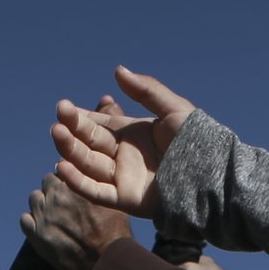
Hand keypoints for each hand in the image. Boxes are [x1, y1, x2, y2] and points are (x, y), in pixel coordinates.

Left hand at [20, 171, 133, 269]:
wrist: (106, 263)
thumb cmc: (114, 233)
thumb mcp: (111, 202)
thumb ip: (96, 186)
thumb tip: (86, 178)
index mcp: (74, 185)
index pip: (62, 169)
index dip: (67, 180)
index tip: (72, 189)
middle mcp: (57, 197)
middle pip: (47, 182)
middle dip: (54, 190)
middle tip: (64, 205)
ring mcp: (44, 216)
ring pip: (35, 199)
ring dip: (42, 205)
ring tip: (54, 218)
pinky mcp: (36, 235)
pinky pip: (24, 220)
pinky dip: (32, 222)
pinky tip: (43, 229)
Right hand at [52, 68, 196, 218]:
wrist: (211, 177)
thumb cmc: (197, 142)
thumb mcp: (173, 109)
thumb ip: (146, 91)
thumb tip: (118, 70)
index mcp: (131, 133)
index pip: (98, 124)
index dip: (79, 117)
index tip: (63, 107)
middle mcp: (122, 156)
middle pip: (89, 142)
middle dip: (72, 130)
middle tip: (59, 116)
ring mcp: (122, 178)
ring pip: (88, 165)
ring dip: (70, 151)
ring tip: (56, 134)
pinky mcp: (125, 199)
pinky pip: (96, 191)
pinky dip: (78, 182)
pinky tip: (62, 168)